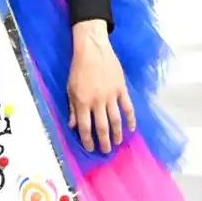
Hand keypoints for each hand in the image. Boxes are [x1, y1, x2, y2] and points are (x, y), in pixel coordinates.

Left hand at [66, 20, 135, 154]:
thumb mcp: (70, 88)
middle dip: (104, 142)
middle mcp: (97, 101)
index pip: (85, 127)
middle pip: (102, 127)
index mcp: (82, 101)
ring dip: (117, 134)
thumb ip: (72, 108)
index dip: (87, 140)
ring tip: (117, 143)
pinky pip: (128, 107)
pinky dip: (131, 119)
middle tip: (106, 151)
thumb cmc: (78, 68)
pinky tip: (132, 128)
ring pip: (116, 120)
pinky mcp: (121, 89)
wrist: (92, 48)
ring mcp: (111, 95)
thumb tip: (73, 126)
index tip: (90, 148)